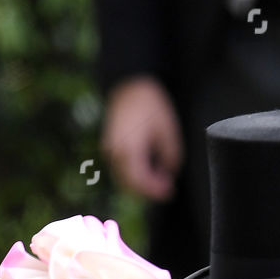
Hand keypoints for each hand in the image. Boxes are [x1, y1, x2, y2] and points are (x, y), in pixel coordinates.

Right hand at [102, 77, 182, 199]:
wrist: (130, 87)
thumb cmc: (151, 107)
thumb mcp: (168, 133)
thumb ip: (170, 159)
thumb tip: (168, 174)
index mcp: (129, 149)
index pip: (140, 182)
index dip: (155, 190)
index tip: (169, 191)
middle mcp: (114, 152)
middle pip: (129, 184)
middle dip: (148, 190)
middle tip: (167, 187)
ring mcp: (109, 149)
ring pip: (123, 178)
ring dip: (141, 183)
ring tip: (161, 177)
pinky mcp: (109, 146)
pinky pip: (120, 168)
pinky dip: (134, 174)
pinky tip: (150, 168)